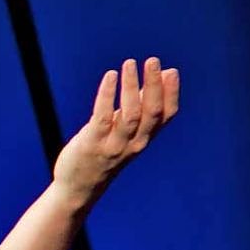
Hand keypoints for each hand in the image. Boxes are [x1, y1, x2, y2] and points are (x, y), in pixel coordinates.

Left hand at [53, 57, 180, 206]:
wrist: (78, 188)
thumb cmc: (103, 153)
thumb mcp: (126, 131)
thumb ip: (142, 106)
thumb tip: (163, 74)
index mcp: (145, 139)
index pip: (166, 115)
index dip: (171, 93)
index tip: (170, 71)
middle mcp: (134, 144)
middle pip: (151, 112)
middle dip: (154, 85)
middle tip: (152, 61)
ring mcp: (114, 146)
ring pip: (130, 115)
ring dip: (131, 87)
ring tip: (129, 64)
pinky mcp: (92, 145)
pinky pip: (102, 117)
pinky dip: (107, 95)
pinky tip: (110, 77)